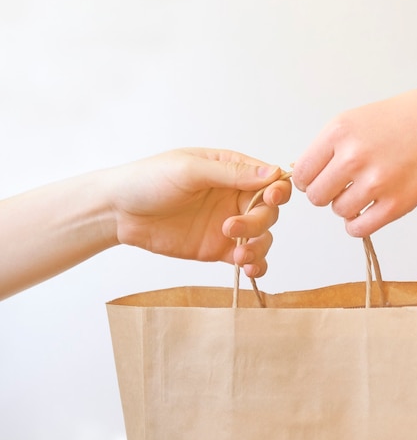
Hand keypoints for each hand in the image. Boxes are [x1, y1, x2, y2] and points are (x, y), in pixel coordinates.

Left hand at [108, 148, 291, 277]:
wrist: (117, 212)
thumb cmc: (149, 180)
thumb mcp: (190, 170)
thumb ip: (231, 173)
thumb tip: (272, 172)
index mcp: (232, 171)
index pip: (270, 179)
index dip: (277, 190)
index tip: (271, 199)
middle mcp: (234, 197)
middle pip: (269, 211)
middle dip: (258, 222)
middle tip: (230, 228)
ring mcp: (228, 224)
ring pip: (262, 236)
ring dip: (259, 247)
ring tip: (239, 256)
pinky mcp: (218, 248)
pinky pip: (247, 257)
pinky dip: (256, 264)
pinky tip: (249, 269)